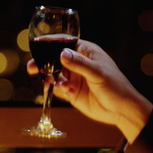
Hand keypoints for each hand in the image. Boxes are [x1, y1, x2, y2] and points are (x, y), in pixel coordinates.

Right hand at [27, 40, 152, 142]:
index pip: (64, 42)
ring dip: (50, 79)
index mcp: (85, 52)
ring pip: (53, 74)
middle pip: (53, 59)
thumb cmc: (115, 86)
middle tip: (31, 67)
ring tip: (54, 84)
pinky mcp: (71, 92)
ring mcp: (73, 77)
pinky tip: (67, 91)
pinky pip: (57, 88)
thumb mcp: (98, 73)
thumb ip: (79, 64)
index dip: (49, 42)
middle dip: (42, 63)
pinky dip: (57, 89)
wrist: (121, 110)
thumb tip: (62, 54)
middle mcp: (77, 63)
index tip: (36, 44)